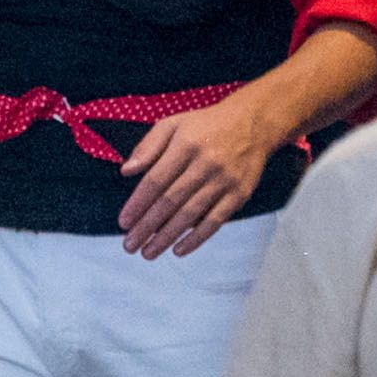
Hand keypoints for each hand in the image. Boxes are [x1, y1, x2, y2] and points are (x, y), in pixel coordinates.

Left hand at [117, 89, 286, 257]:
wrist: (253, 123)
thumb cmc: (206, 125)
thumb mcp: (174, 123)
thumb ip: (148, 145)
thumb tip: (126, 171)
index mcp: (186, 144)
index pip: (156, 180)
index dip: (138, 203)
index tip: (123, 222)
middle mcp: (205, 163)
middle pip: (170, 201)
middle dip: (147, 226)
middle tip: (130, 245)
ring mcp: (224, 180)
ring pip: (191, 214)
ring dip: (167, 237)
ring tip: (148, 253)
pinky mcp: (239, 194)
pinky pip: (215, 221)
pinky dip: (196, 239)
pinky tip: (178, 250)